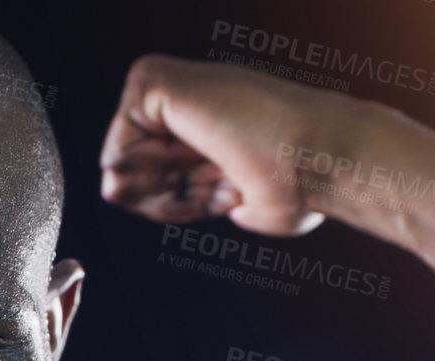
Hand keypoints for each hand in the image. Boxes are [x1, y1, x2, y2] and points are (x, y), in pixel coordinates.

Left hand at [100, 55, 358, 236]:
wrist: (317, 157)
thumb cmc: (299, 181)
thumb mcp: (237, 202)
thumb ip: (184, 198)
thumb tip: (129, 191)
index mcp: (210, 126)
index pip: (155, 181)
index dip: (180, 205)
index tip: (223, 196)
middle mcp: (187, 104)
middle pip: (129, 176)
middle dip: (165, 198)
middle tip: (218, 181)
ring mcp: (169, 88)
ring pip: (118, 166)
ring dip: (164, 187)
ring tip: (214, 163)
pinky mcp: (153, 81)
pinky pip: (116, 152)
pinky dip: (154, 170)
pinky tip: (198, 147)